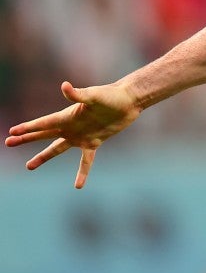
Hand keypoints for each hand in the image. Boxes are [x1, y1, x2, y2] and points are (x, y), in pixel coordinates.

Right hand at [5, 81, 140, 187]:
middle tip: (8, 143)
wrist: (128, 102)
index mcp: (67, 116)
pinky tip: (78, 186)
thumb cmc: (111, 96)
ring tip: (29, 166)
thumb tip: (64, 86)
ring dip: (43, 156)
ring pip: (57, 148)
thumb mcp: (94, 96)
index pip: (43, 124)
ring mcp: (81, 135)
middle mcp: (71, 126)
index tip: (11, 133)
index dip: (28, 128)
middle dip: (27, 139)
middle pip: (44, 134)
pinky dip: (82, 172)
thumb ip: (78, 95)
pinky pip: (86, 160)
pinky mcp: (93, 142)